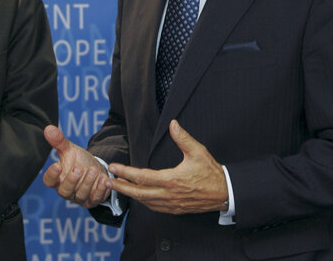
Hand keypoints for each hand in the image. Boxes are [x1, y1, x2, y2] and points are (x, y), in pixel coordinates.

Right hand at [42, 125, 110, 207]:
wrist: (96, 169)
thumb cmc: (79, 160)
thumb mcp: (69, 150)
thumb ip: (59, 141)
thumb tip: (48, 128)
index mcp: (58, 179)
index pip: (49, 181)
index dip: (51, 175)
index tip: (57, 165)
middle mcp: (67, 190)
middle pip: (64, 191)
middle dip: (72, 181)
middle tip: (79, 168)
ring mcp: (80, 197)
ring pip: (80, 195)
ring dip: (88, 183)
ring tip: (93, 170)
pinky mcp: (92, 200)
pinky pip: (95, 198)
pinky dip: (100, 189)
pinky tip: (104, 179)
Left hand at [106, 120, 227, 213]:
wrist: (225, 193)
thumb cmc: (211, 172)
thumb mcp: (198, 152)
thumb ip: (183, 138)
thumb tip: (173, 124)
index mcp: (171, 180)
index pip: (142, 177)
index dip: (125, 173)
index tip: (114, 167)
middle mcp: (168, 194)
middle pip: (138, 193)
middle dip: (120, 187)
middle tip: (107, 181)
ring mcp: (171, 204)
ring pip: (144, 202)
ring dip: (129, 195)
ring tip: (118, 187)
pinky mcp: (175, 209)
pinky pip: (154, 207)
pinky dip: (142, 202)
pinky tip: (137, 196)